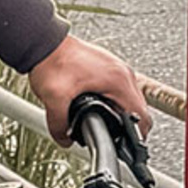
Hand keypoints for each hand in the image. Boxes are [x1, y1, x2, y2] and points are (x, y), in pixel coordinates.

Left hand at [27, 31, 151, 146]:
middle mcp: (122, 72)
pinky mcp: (108, 66)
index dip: (137, 137)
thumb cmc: (52, 61)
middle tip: (114, 136)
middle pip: (140, 108)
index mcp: (117, 81)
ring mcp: (116, 67)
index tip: (127, 145)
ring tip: (108, 122)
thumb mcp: (54, 99)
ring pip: (131, 98)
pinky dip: (115, 100)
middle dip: (129, 126)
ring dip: (123, 112)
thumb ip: (60, 125)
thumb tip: (64, 139)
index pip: (142, 116)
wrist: (44, 42)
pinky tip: (101, 106)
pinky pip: (120, 88)